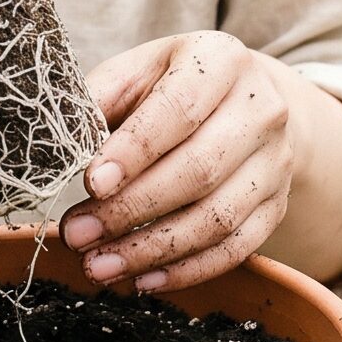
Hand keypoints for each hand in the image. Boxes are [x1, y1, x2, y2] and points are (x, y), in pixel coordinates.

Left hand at [57, 31, 293, 292]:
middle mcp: (262, 110)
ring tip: (100, 265)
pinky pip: (235, 249)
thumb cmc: (172, 84)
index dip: (134, 151)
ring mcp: (276, 162)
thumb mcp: (136, 71)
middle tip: (79, 235)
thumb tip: (63, 145)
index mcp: (221, 62)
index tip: (92, 183)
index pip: (178, 109)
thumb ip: (99, 98)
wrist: (244, 98)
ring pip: (217, 218)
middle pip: (199, 170)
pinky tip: (143, 280)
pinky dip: (187, 271)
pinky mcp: (277, 205)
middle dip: (132, 210)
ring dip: (152, 250)